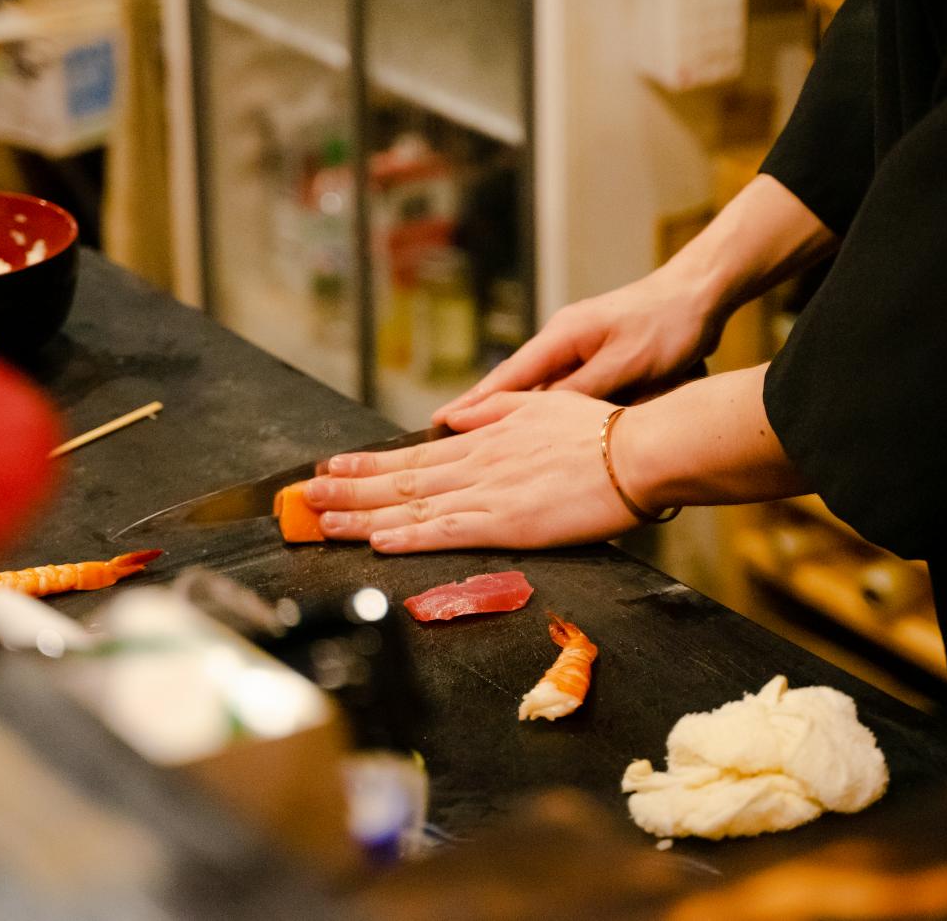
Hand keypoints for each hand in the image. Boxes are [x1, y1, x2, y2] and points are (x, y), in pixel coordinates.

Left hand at [305, 391, 640, 552]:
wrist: (640, 450)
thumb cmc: (604, 430)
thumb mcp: (542, 405)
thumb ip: (495, 412)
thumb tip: (454, 418)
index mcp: (487, 440)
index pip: (416, 456)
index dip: (371, 464)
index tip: (336, 466)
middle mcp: (478, 464)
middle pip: (402, 480)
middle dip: (349, 488)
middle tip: (306, 494)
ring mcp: (489, 493)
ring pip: (413, 506)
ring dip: (362, 514)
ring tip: (321, 518)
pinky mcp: (508, 523)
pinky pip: (447, 532)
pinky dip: (409, 537)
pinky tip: (377, 542)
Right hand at [431, 268, 720, 424]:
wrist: (699, 295)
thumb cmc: (666, 326)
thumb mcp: (625, 364)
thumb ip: (583, 391)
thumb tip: (540, 416)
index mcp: (562, 336)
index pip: (508, 377)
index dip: (475, 403)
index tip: (442, 421)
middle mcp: (562, 340)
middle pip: (514, 383)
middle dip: (480, 409)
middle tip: (443, 436)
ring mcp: (578, 347)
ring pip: (537, 387)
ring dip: (510, 412)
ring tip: (477, 438)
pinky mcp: (596, 355)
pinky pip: (561, 387)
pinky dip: (543, 407)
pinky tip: (531, 427)